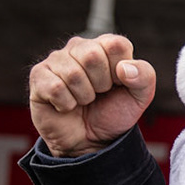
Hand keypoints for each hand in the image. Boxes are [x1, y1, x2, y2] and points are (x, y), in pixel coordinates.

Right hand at [28, 35, 156, 156]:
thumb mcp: (139, 97)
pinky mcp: (39, 76)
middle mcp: (79, 47)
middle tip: (98, 94)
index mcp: (105, 46)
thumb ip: (144, 77)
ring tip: (83, 100)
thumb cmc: (112, 113)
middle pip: (92, 56)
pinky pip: (56, 87)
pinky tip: (65, 105)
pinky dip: (66, 104)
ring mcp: (56, 60)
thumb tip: (124, 68)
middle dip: (101, 85)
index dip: (120, 71)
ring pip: (73, 74)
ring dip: (84, 97)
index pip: (116, 44)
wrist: (90, 140)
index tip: (117, 84)